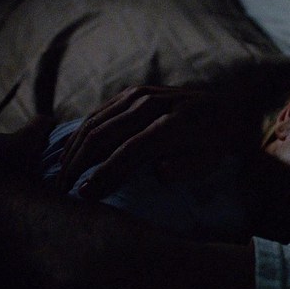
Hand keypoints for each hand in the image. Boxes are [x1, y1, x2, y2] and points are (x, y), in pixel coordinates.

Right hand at [56, 86, 245, 198]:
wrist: (228, 109)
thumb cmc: (217, 144)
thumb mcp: (210, 161)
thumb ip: (185, 168)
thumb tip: (157, 172)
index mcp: (172, 124)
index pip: (129, 151)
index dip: (104, 174)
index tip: (84, 195)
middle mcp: (152, 105)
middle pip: (103, 135)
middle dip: (78, 165)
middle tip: (62, 191)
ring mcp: (140, 95)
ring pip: (95, 122)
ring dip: (73, 150)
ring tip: (61, 177)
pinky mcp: (132, 93)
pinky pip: (99, 113)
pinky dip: (81, 133)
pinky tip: (71, 154)